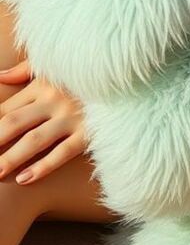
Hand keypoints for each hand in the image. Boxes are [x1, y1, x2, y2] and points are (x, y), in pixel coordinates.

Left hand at [0, 59, 88, 184]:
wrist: (124, 79)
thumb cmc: (86, 72)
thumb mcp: (54, 65)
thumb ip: (25, 71)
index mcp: (43, 84)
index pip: (8, 108)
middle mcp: (54, 100)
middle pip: (15, 124)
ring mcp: (71, 118)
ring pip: (33, 140)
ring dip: (11, 158)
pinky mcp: (88, 132)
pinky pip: (62, 153)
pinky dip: (42, 166)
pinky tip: (24, 179)